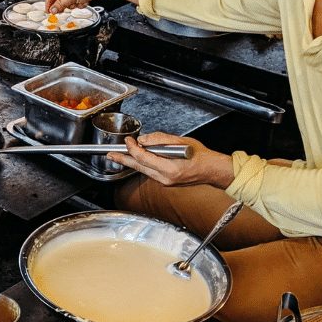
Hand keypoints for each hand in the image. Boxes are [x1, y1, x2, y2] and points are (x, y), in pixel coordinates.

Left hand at [107, 132, 233, 188]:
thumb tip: (144, 139)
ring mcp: (165, 182)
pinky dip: (142, 164)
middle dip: (123, 159)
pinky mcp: (165, 181)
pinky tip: (136, 159)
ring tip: (118, 156)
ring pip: (142, 170)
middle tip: (110, 154)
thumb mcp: (181, 141)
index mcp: (170, 168)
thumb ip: (160, 140)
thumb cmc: (201, 156)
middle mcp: (165, 178)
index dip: (132, 148)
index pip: (143, 157)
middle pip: (138, 167)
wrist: (211, 170)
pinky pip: (149, 171)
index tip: (129, 140)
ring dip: (131, 162)